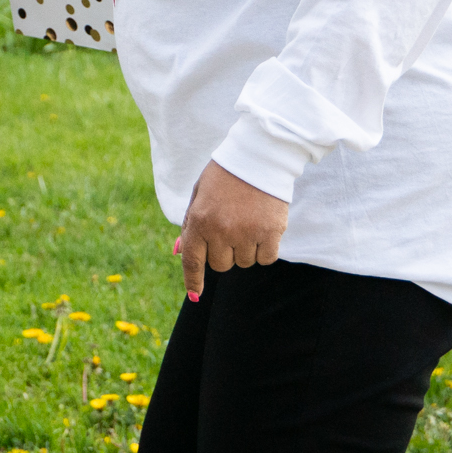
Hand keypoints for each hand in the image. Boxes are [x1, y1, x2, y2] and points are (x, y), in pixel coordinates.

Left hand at [170, 161, 288, 300]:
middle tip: (230, 231)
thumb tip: (180, 253)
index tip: (195, 294)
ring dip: (245, 250)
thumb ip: (190, 225)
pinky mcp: (270, 233)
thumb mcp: (198, 195)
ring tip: (247, 222)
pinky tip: (263, 229)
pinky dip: (264, 250)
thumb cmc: (224, 177)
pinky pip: (266, 259)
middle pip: (221, 266)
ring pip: (244, 263)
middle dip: (224, 254)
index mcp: (199, 220)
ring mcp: (246, 233)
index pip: (192, 261)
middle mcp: (221, 231)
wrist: (258, 157)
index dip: (193, 280)